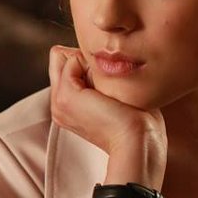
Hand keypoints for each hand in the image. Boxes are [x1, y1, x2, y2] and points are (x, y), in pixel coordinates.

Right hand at [49, 46, 166, 162]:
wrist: (138, 143)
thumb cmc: (139, 122)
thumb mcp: (117, 94)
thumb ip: (100, 77)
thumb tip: (91, 54)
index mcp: (69, 108)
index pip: (66, 65)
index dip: (89, 64)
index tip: (110, 88)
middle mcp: (59, 106)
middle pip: (61, 58)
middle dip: (86, 61)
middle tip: (108, 89)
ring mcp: (59, 103)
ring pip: (64, 56)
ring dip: (90, 64)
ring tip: (107, 91)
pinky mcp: (65, 97)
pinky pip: (71, 59)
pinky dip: (92, 65)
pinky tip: (105, 90)